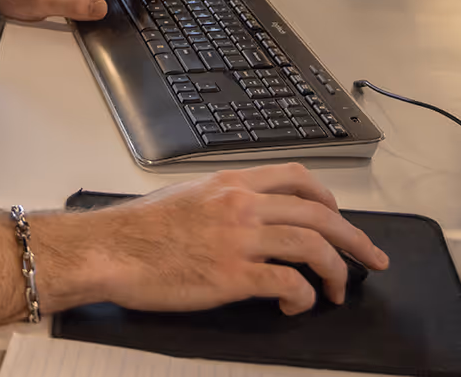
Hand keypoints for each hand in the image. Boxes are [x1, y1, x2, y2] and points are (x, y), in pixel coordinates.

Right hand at [56, 164, 388, 314]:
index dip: (328, 199)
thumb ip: (222, 201)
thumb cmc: (137, 228)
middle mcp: (239, 205)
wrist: (109, 249)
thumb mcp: (185, 196)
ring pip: (313, 246)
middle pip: (317, 213)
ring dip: (336, 271)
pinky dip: (304, 296)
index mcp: (228, 183)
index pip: (296, 177)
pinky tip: (297, 304)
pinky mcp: (232, 275)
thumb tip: (249, 217)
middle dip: (354, 239)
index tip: (339, 218)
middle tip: (371, 259)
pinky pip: (288, 283)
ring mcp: (237, 239)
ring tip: (339, 291)